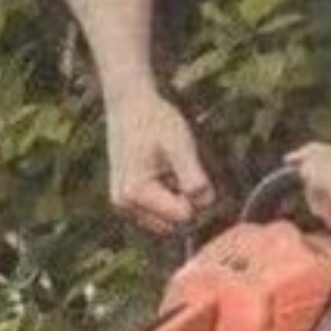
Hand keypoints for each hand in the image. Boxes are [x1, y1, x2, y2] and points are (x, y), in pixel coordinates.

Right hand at [107, 91, 216, 235]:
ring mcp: (123, 206)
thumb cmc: (156, 121)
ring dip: (177, 201)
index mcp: (135, 193)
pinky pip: (158, 215)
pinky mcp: (126, 202)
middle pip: (175, 225)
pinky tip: (164, 174)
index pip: (183, 216)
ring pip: (167, 222)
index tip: (192, 169)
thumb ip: (193, 177)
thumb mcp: (180, 146)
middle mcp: (125, 206)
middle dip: (186, 202)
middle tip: (181, 169)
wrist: (130, 105)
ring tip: (171, 170)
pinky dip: (168, 199)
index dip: (196, 196)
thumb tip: (206, 204)